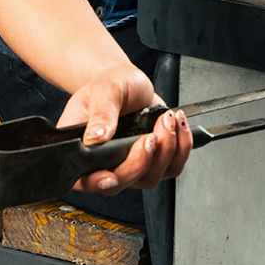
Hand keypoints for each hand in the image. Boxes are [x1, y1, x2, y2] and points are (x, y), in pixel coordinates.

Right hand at [56, 61, 192, 193]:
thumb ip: (101, 113)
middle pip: (122, 182)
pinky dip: (181, 148)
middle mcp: (106, 164)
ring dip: (165, 150)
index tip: (112, 176)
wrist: (129, 81)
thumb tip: (96, 138)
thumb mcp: (103, 91)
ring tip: (167, 119)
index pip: (86, 181)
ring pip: (150, 177)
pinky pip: (171, 167)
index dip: (99, 183)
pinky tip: (177, 125)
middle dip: (141, 161)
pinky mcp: (153, 160)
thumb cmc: (110, 85)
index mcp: (83, 151)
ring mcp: (130, 164)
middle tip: (151, 135)